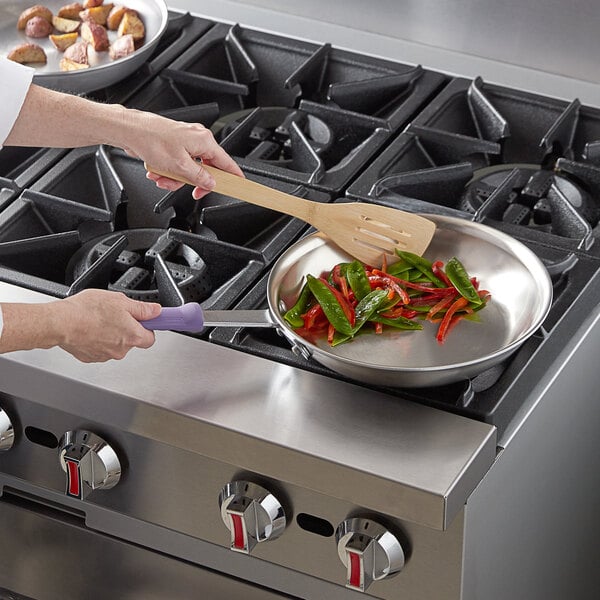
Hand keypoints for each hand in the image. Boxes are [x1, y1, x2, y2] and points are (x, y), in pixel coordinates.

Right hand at [53, 289, 160, 362]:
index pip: (151, 338)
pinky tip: (89, 328)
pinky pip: (99, 348)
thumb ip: (142, 308)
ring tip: (98, 320)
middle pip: (131, 340)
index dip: (148, 327)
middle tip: (115, 314)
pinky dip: (96, 339)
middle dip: (126, 328)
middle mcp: (121, 350)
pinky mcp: (90, 357)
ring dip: (110, 334)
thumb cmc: (88, 311)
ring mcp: (105, 355)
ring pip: (114, 344)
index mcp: (133, 336)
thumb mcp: (120, 301)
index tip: (145, 321)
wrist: (60, 323)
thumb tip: (156, 311)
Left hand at [118, 109, 243, 199]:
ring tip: (163, 177)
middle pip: (205, 169)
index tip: (240, 184)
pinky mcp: (174, 145)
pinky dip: (168, 171)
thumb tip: (210, 182)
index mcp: (203, 140)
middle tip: (190, 191)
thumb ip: (199, 176)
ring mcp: (185, 142)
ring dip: (176, 178)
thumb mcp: (180, 165)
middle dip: (192, 181)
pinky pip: (178, 164)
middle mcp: (196, 138)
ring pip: (189, 169)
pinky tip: (158, 171)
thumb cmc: (151, 139)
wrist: (130, 130)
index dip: (233, 175)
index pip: (226, 162)